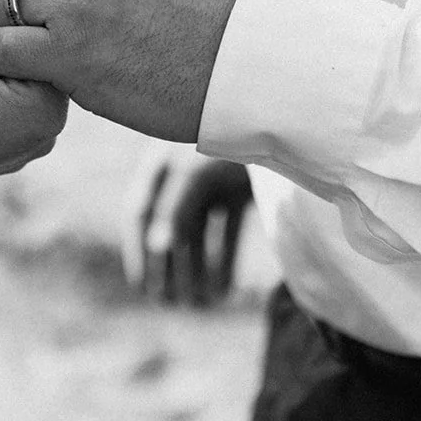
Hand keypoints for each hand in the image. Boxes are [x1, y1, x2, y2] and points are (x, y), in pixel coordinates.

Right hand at [123, 148, 252, 306]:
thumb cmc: (229, 136)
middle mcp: (181, 171)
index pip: (141, 213)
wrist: (281, 113)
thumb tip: (156, 251)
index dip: (139, 252)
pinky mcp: (241, 188)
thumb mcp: (195, 173)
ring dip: (198, 268)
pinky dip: (225, 258)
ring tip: (203, 305)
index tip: (144, 290)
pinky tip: (227, 289)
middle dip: (171, 268)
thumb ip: (173, 211)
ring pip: (199, 232)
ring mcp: (212, 179)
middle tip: (175, 306)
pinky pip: (227, 229)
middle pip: (170, 227)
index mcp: (160, 162)